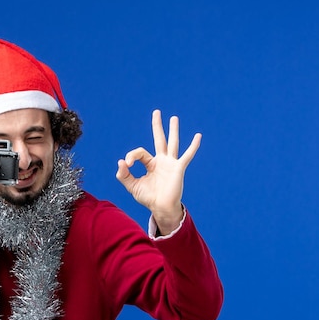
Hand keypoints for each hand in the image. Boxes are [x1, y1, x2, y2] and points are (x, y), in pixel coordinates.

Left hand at [116, 110, 200, 232]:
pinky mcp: (178, 168)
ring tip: (173, 118)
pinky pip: (187, 155)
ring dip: (173, 130)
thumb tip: (120, 162)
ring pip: (172, 143)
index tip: (126, 165)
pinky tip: (198, 136)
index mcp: (150, 164)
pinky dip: (193, 146)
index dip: (131, 156)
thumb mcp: (132, 186)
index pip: (139, 153)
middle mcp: (161, 161)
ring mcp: (171, 164)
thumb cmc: (148, 198)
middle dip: (157, 126)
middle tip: (156, 112)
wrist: (160, 207)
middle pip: (159, 139)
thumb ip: (124, 175)